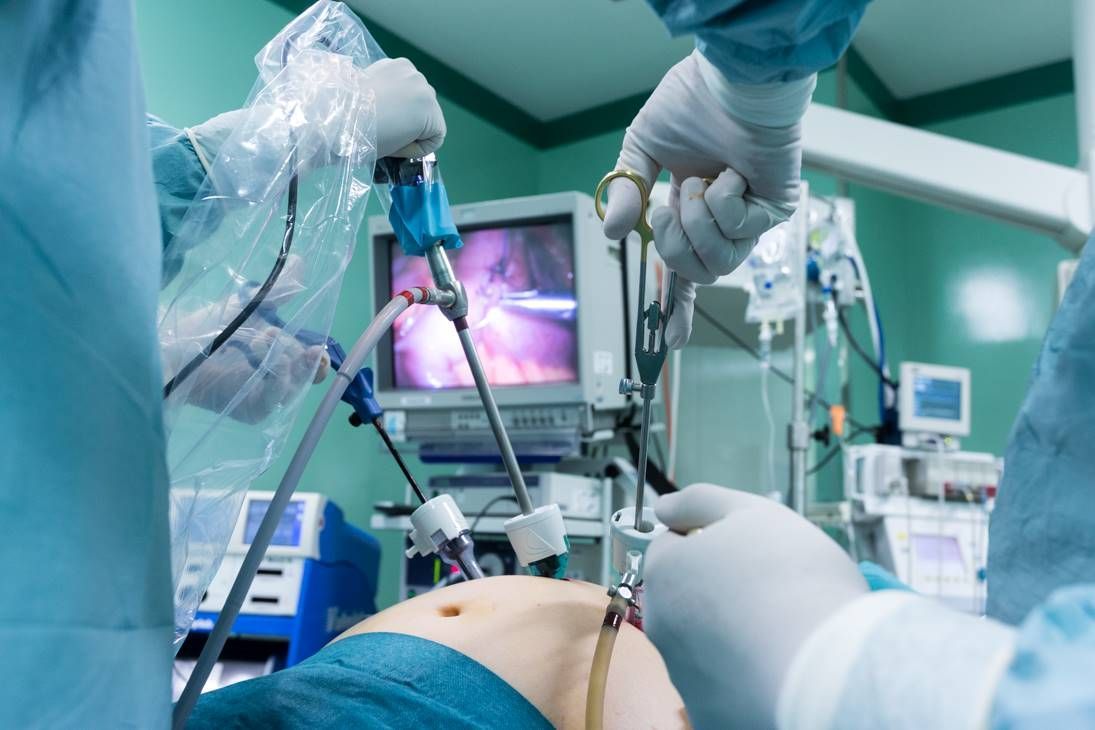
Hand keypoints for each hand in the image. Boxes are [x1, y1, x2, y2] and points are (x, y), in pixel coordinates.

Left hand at [161, 256, 330, 423]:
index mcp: (280, 358)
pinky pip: (274, 401)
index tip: (317, 345)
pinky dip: (277, 379)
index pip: (312, 366)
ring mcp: (264, 397)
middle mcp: (275, 380)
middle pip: (307, 375)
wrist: (169, 348)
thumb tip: (300, 260)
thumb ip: (278, 288)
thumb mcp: (247, 304)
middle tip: (275, 333)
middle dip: (299, 353)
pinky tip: (264, 359)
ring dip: (286, 360)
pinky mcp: (251, 410)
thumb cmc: (206, 327)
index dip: (319, 358)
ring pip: (294, 386)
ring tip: (262, 338)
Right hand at [187, 56, 444, 178]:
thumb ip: (377, 102)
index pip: (407, 100)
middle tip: (381, 135)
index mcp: (394, 66)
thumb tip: (383, 117)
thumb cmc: (339, 113)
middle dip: (405, 125)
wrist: (336, 119)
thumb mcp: (361, 100)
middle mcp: (413, 72)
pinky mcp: (431, 111)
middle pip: (419, 111)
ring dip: (410, 135)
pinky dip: (417, 147)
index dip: (395, 120)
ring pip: (427, 124)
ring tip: (385, 138)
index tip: (375, 125)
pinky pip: (434, 138)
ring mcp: (424, 89)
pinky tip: (395, 143)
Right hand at [602, 49, 805, 347]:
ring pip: (720, 262)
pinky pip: (741, 232)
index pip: (684, 269)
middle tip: (670, 205)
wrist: (730, 80)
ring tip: (703, 184)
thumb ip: (627, 193)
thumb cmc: (692, 103)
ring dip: (701, 223)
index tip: (671, 342)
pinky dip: (727, 201)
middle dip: (675, 244)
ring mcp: (751, 218)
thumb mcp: (640, 149)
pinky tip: (734, 172)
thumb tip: (613, 234)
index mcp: (691, 211)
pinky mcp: (775, 209)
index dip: (676, 305)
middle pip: (695, 273)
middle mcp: (722, 221)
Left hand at [643, 484, 866, 729]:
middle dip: (720, 590)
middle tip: (771, 589)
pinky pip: (726, 686)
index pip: (672, 546)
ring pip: (707, 643)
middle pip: (688, 597)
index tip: (747, 551)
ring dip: (735, 634)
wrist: (833, 671)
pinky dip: (747, 676)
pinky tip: (780, 666)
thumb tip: (665, 506)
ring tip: (784, 630)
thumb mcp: (751, 511)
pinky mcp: (710, 715)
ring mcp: (684, 676)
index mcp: (665, 574)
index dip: (712, 541)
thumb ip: (699, 500)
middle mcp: (663, 628)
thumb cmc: (797, 585)